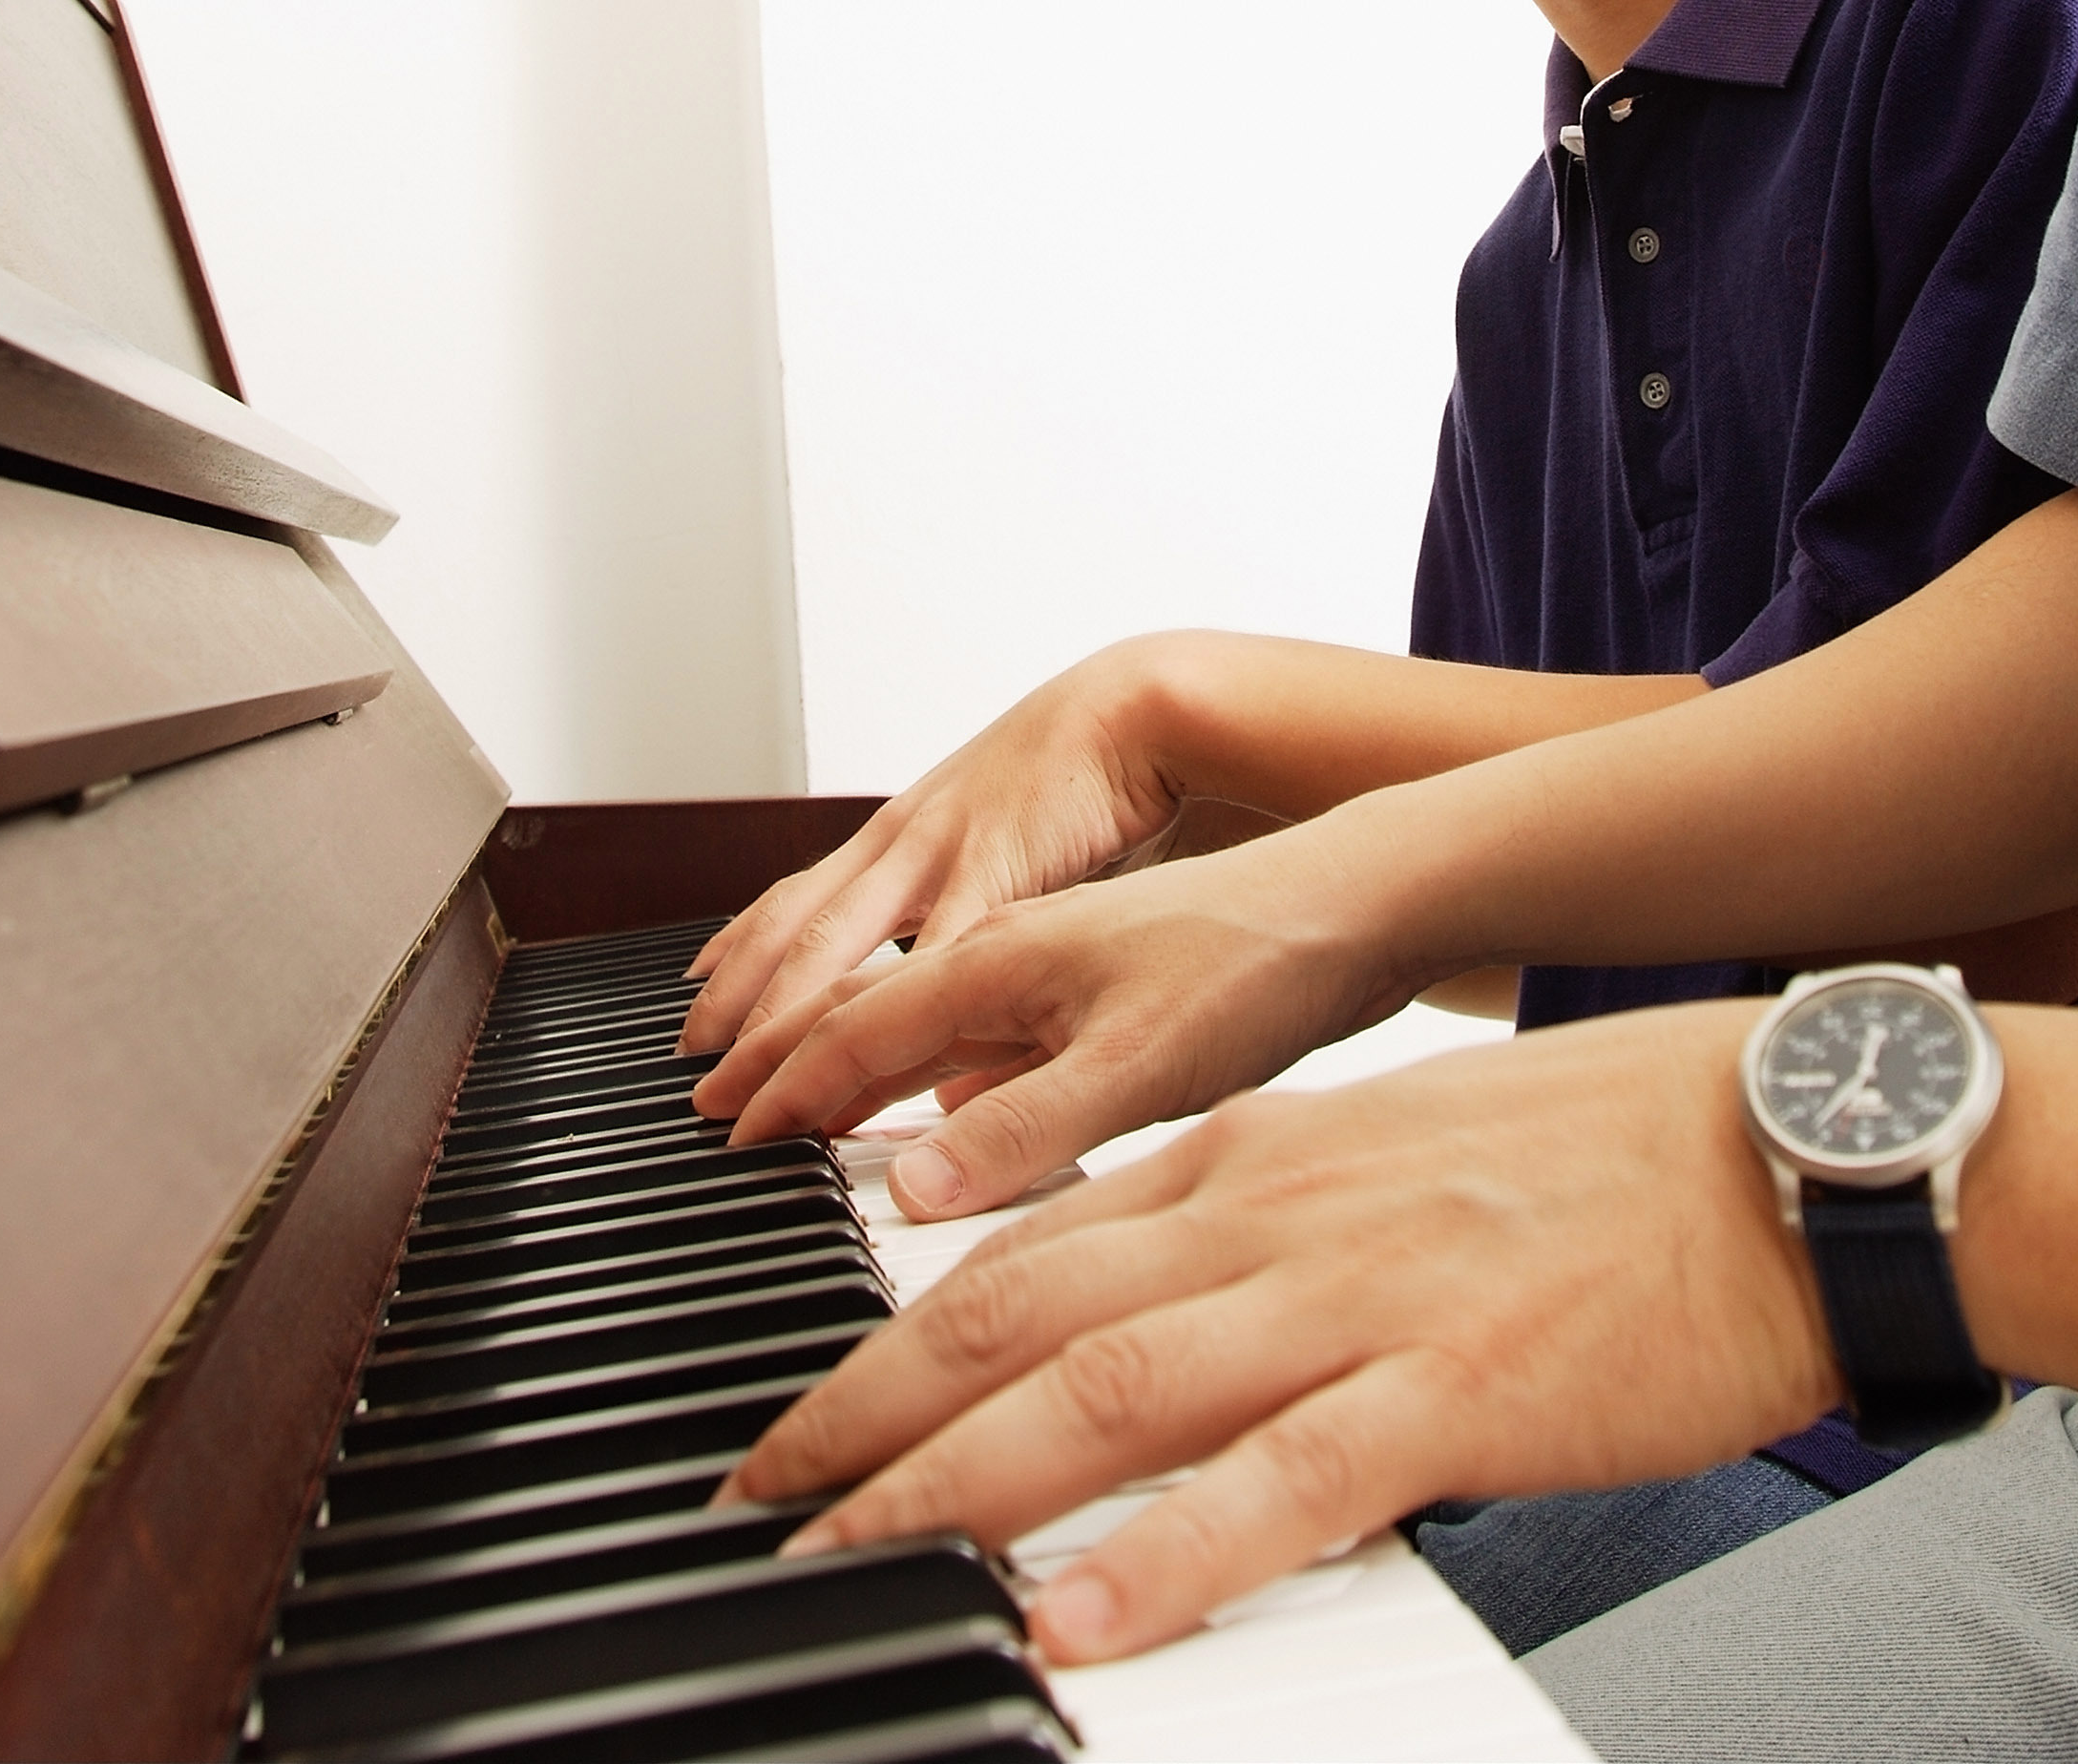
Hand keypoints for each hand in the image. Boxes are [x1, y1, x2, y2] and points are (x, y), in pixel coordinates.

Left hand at [679, 642, 1201, 1071]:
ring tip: (747, 1067)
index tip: (695, 998)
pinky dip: (898, 1004)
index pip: (795, 899)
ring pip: (840, 938)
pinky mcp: (996, 863)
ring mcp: (941, 848)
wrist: (1144, 713)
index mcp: (903, 834)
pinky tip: (874, 1052)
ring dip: (784, 1007)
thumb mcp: (1009, 854)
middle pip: (795, 927)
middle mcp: (904, 838)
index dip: (740, 951)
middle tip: (693, 1059)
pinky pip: (933, 945)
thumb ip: (974, 920)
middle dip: (738, 997)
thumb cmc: (1084, 784)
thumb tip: (953, 993)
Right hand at [694, 832, 1415, 1212]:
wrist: (1370, 893)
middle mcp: (1010, 946)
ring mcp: (1050, 958)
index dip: (790, 1089)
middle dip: (779, 1046)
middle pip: (861, 999)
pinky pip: (967, 1006)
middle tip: (707, 1096)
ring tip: (768, 1050)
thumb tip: (911, 1184)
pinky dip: (913, 1036)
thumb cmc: (1267, 961)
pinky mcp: (1097, 980)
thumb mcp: (1145, 1065)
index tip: (729, 1136)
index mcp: (1000, 958)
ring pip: (908, 994)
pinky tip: (930, 1074)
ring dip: (832, 1027)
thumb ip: (1025, 1126)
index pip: (858, 1029)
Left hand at [737, 1006, 1835, 1661]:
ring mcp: (1363, 1297)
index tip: (803, 1415)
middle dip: (862, 1411)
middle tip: (757, 1501)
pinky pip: (1283, 1483)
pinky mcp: (1458, 1391)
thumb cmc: (1626, 1156)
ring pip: (1109, 1386)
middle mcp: (1279, 1211)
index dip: (889, 1332)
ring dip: (954, 1479)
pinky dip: (1166, 1555)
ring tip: (845, 1555)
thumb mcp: (1404, 1156)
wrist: (1800, 1141)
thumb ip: (1278, 1222)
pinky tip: (1078, 1615)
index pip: (1027, 1244)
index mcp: (1261, 1155)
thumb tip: (1179, 1304)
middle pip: (1017, 1309)